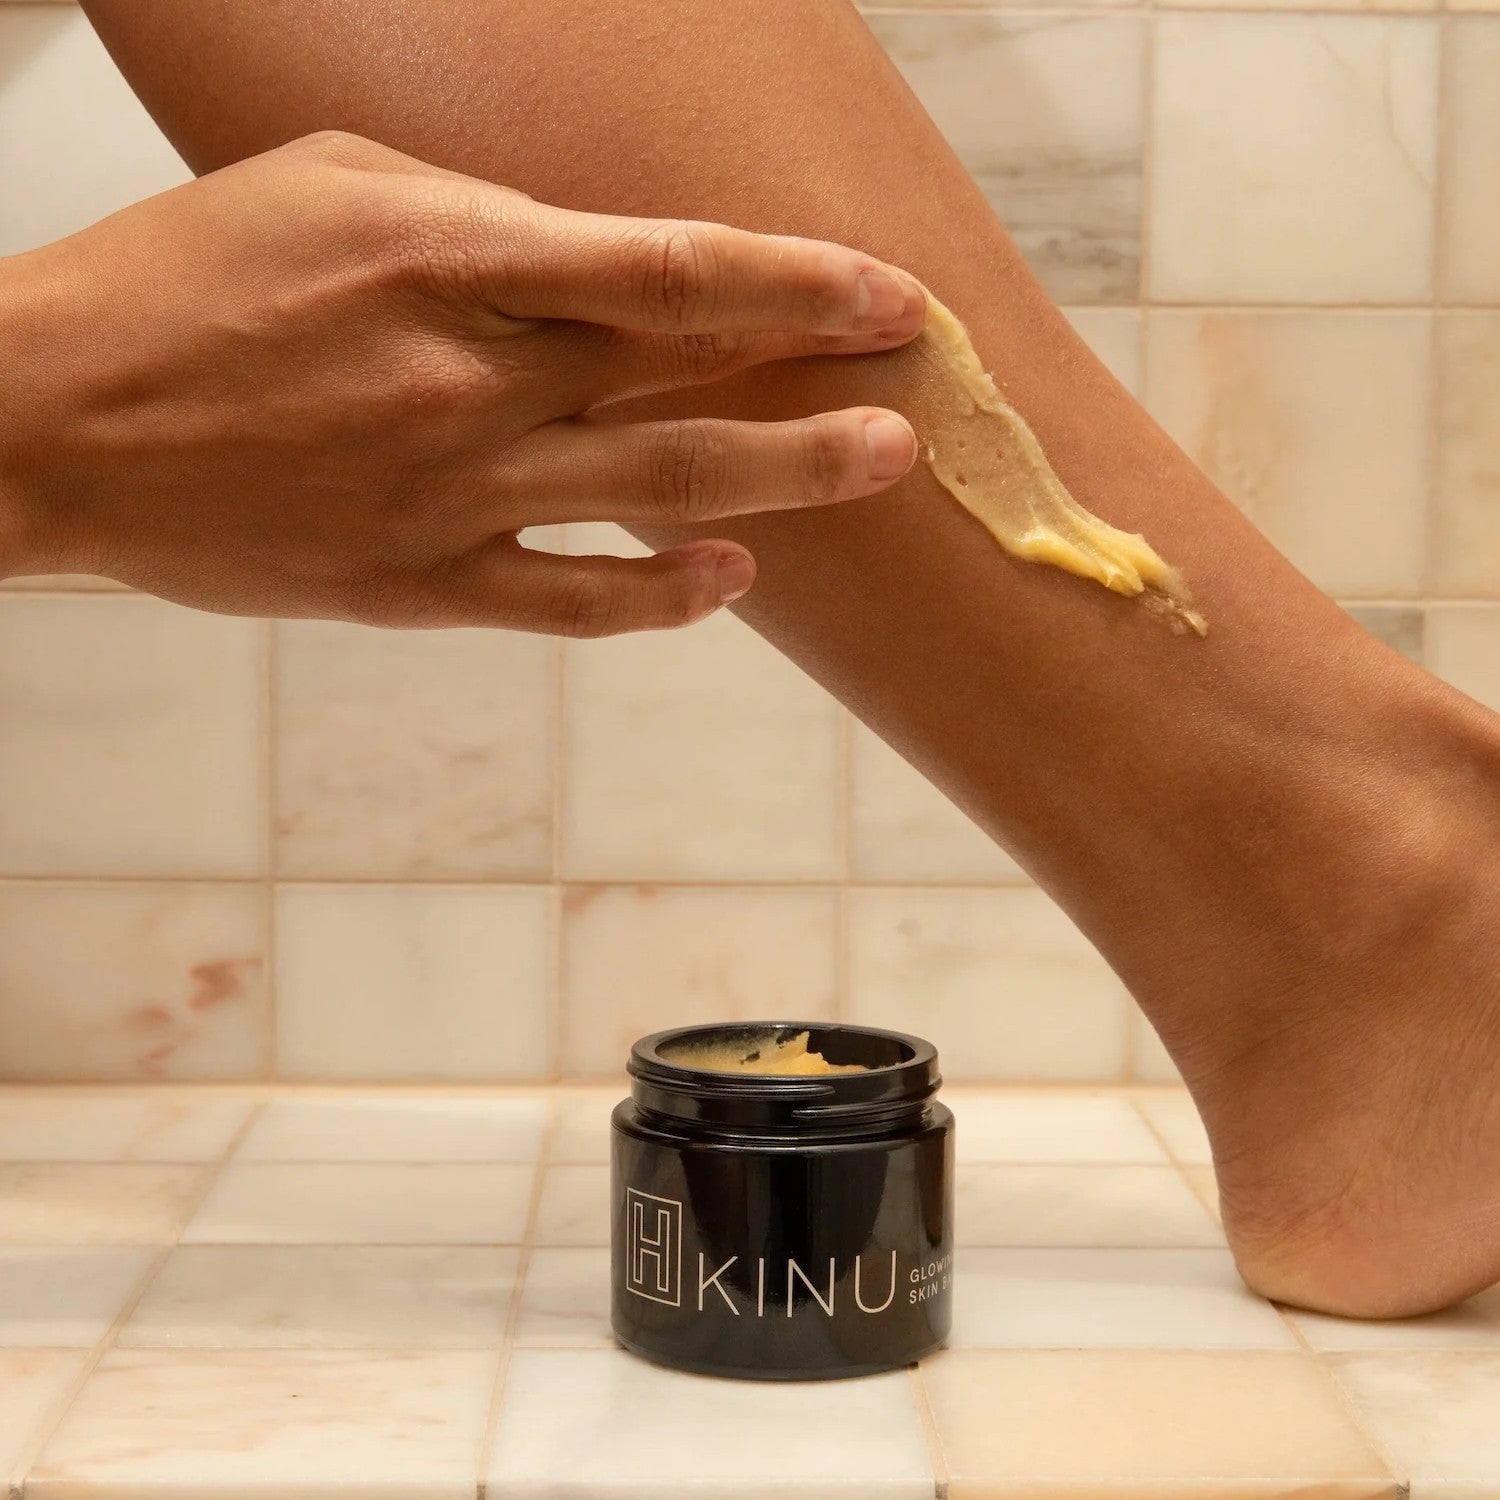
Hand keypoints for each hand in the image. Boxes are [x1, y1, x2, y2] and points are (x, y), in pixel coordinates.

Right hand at [0, 130, 922, 634]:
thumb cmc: (187, 283)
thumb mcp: (332, 186)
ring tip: (874, 467)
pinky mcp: (418, 582)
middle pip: (688, 386)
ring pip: (653, 493)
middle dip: (819, 381)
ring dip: (782, 482)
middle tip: (922, 384)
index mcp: (449, 262)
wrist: (59, 419)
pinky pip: (568, 600)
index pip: (668, 269)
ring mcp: (451, 493)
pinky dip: (656, 594)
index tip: (880, 292)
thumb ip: (479, 223)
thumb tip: (592, 258)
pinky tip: (725, 578)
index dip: (792, 281)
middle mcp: (470, 382)